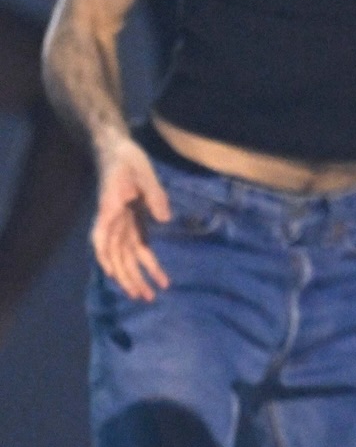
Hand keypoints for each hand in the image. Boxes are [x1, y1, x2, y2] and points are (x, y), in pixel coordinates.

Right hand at [92, 135, 170, 299]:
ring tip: (150, 295)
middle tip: (143, 296)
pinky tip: (159, 277)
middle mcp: (112, 222)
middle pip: (116, 255)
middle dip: (127, 277)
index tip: (110, 272)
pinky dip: (148, 264)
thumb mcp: (144, 172)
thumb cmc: (128, 159)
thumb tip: (164, 218)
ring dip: (136, 277)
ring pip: (126, 257)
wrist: (119, 150)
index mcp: (110, 209)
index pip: (101, 236)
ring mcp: (121, 225)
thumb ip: (154, 195)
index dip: (104, 256)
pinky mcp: (133, 225)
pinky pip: (139, 249)